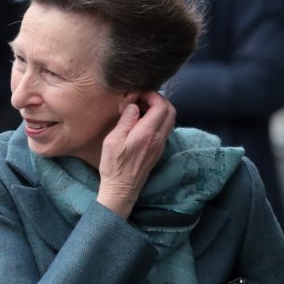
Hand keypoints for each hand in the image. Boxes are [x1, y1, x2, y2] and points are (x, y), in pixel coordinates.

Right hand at [97, 95, 176, 219]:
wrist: (122, 189)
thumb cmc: (114, 166)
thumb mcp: (113, 140)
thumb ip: (126, 120)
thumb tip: (134, 106)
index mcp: (147, 133)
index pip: (160, 106)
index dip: (152, 95)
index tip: (140, 94)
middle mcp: (158, 138)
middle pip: (171, 110)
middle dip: (159, 100)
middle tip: (143, 99)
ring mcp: (160, 145)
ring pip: (170, 120)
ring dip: (160, 110)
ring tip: (143, 110)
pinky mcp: (158, 150)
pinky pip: (165, 129)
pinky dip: (159, 120)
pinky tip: (144, 122)